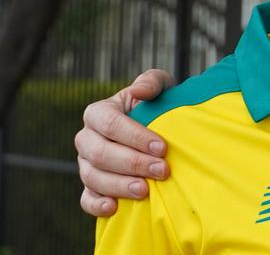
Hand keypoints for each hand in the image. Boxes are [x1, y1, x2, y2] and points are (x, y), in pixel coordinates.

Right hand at [76, 69, 175, 215]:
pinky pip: (86, 198)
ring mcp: (86, 163)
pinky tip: (115, 208)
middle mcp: (87, 138)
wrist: (160, 127)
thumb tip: (139, 91)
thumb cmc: (158, 104)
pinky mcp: (91, 185)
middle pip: (99, 153)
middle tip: (162, 170)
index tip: (162, 147)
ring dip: (119, 185)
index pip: (109, 124)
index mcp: (98, 112)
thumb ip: (151, 82)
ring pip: (92, 177)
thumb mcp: (160, 87)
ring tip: (145, 190)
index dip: (134, 136)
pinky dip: (97, 205)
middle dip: (132, 163)